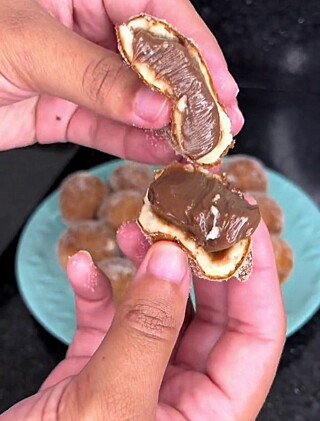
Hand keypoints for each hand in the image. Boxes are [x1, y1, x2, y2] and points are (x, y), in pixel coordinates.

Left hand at [0, 0, 242, 162]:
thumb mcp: (28, 45)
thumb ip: (95, 76)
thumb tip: (153, 104)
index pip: (156, 11)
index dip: (195, 49)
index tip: (221, 85)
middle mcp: (82, 25)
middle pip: (151, 60)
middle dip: (187, 94)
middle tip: (219, 121)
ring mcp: (75, 72)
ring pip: (132, 100)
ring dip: (165, 126)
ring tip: (198, 146)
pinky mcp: (63, 110)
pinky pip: (105, 127)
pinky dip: (132, 143)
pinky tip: (160, 153)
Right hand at [1, 222, 284, 420]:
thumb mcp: (112, 406)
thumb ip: (146, 331)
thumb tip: (172, 261)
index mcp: (209, 416)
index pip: (257, 335)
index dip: (257, 277)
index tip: (244, 228)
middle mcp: (181, 395)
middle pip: (208, 312)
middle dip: (197, 259)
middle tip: (188, 217)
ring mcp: (138, 378)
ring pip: (158, 308)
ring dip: (146, 266)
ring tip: (135, 231)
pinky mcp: (98, 370)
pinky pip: (107, 318)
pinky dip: (96, 289)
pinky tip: (83, 267)